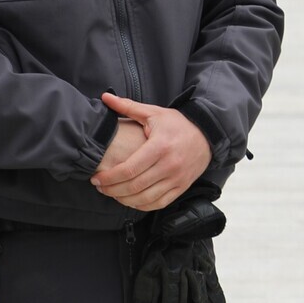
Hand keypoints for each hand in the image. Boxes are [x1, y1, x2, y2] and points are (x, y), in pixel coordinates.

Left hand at [93, 92, 213, 211]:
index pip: (130, 169)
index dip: (109, 177)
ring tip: (112, 194)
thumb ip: (127, 107)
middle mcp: (169, 165)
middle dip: (112, 190)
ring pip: (145, 198)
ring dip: (124, 200)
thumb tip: (105, 97)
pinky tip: (130, 200)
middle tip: (100, 187)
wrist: (207, 135)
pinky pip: (158, 203)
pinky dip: (141, 205)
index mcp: (159, 146)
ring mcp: (176, 178)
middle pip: (134, 186)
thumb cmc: (177, 124)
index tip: (96, 178)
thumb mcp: (154, 113)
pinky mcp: (181, 187)